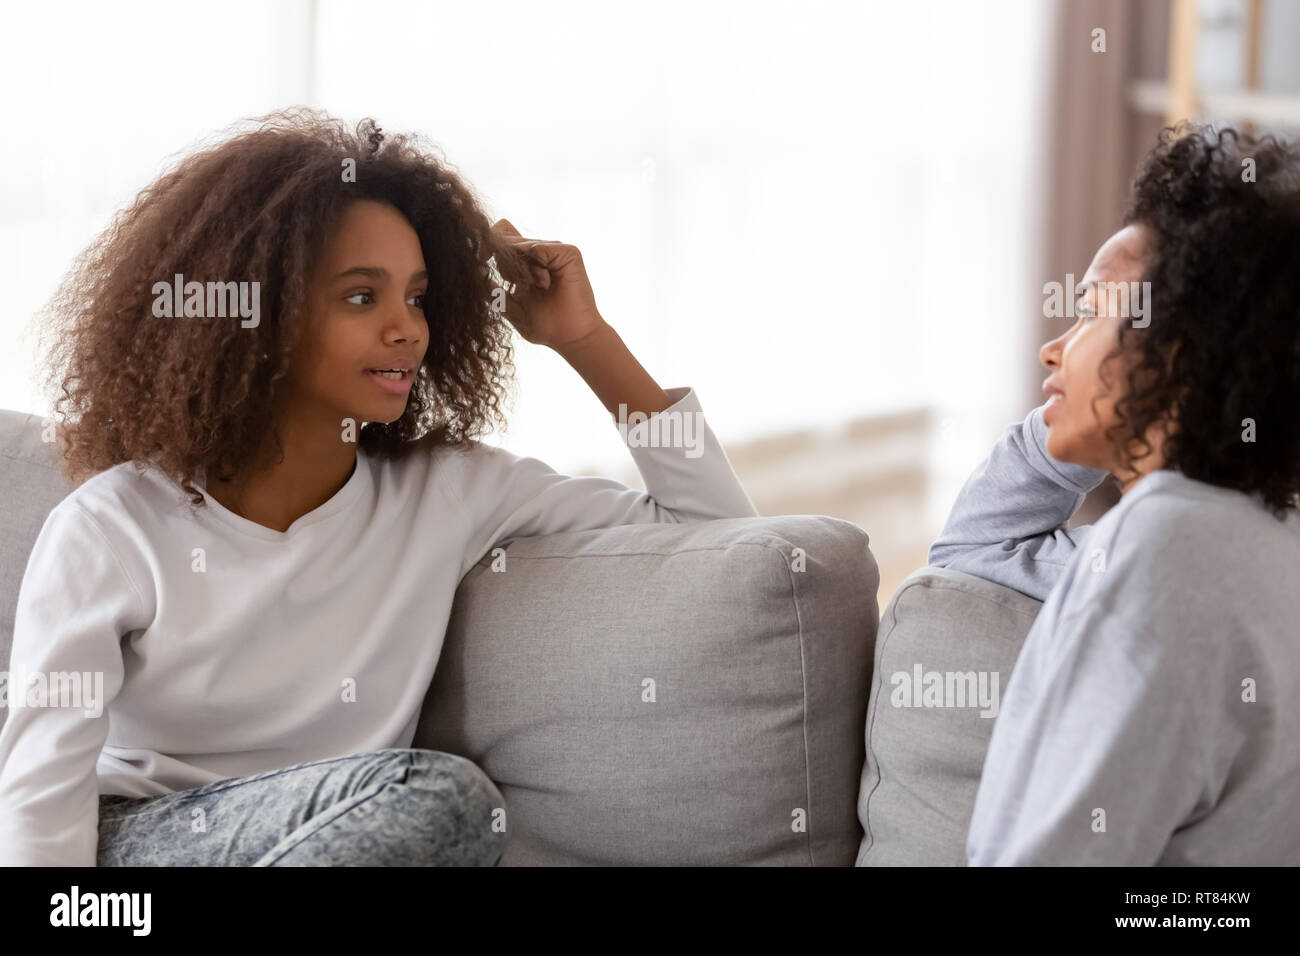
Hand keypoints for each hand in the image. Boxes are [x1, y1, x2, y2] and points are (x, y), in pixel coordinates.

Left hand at [489, 219, 605, 351]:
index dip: (489, 242)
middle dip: (504, 262)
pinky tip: (544, 283)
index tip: (481, 258)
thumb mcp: (512, 309)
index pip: (503, 235)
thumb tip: (476, 276)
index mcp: (527, 263)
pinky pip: (539, 248)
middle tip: (516, 283)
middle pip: (508, 238)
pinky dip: (535, 266)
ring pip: (521, 244)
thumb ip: (495, 292)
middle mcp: (541, 253)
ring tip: (536, 287)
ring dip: (521, 269)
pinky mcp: (568, 253)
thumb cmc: (546, 327)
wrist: (572, 338)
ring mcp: (555, 252)